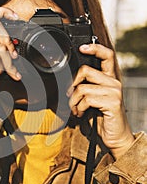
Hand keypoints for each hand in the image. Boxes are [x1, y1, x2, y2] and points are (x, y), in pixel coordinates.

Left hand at [67, 44, 134, 158]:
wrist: (115, 136)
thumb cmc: (101, 117)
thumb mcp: (92, 99)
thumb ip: (85, 87)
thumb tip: (68, 82)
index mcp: (109, 78)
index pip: (107, 56)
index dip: (94, 48)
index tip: (82, 47)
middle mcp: (114, 82)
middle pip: (86, 70)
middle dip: (72, 84)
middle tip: (70, 96)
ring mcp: (114, 92)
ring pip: (82, 87)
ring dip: (73, 101)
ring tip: (76, 109)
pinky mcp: (112, 102)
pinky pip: (86, 99)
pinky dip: (79, 108)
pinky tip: (81, 114)